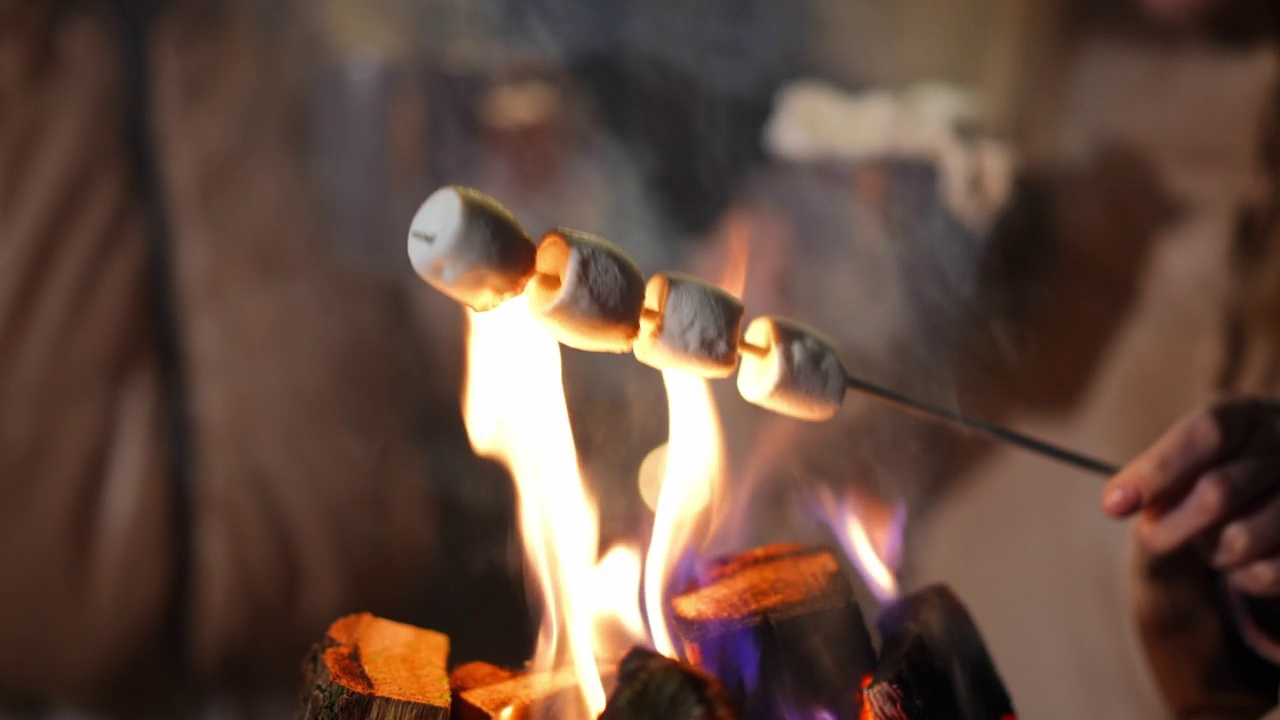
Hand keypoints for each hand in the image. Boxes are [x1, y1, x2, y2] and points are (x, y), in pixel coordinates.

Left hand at [1103, 397, 1279, 717]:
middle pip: (1218, 492)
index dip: (1156, 472)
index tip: (1113, 505)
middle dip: (1170, 525)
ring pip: (1241, 539)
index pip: (1205, 435)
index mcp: (1244, 414)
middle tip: (1149, 535)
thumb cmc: (1219, 464)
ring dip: (1209, 550)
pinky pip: (1268, 572)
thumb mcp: (1189, 453)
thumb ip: (1158, 473)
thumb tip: (1118, 502)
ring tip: (1207, 539)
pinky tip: (1239, 560)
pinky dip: (1241, 576)